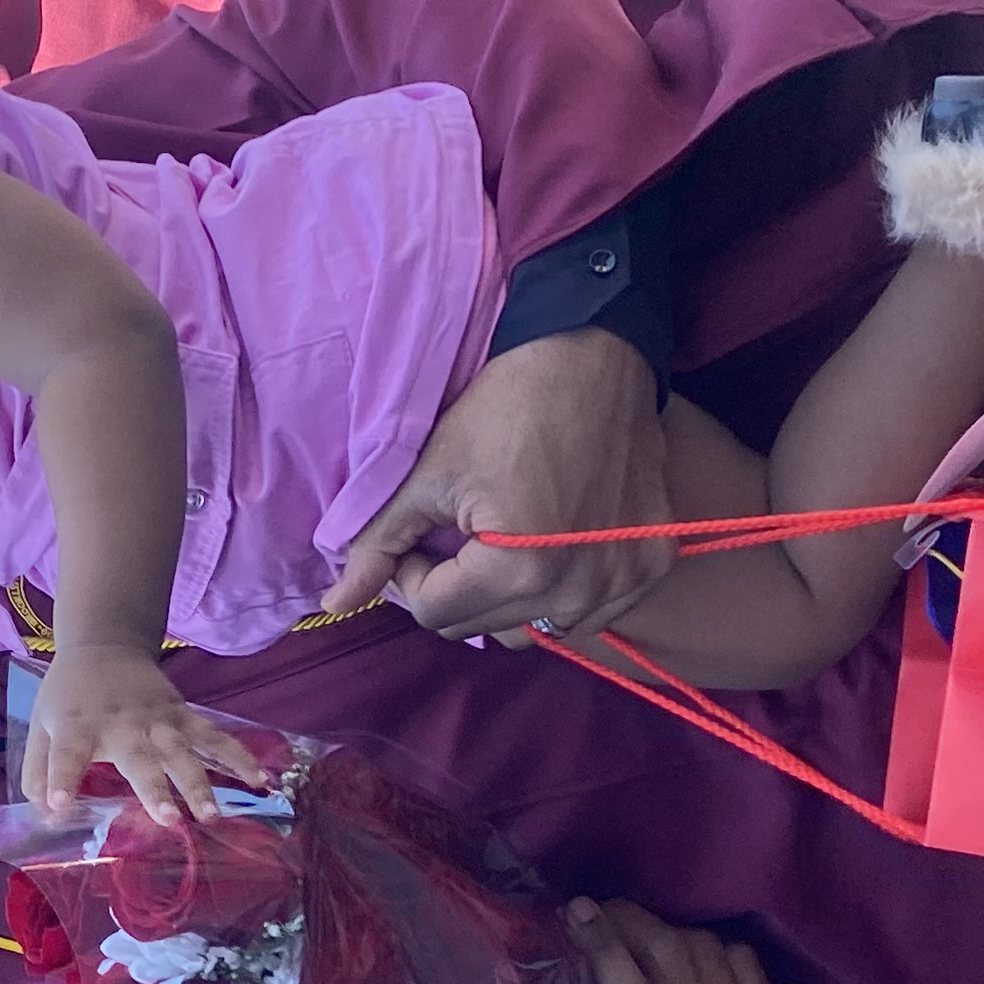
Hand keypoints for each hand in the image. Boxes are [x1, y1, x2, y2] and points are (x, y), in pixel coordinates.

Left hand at [21, 643, 271, 823]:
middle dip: (154, 789)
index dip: (61, 780)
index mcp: (77, 726)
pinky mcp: (183, 716)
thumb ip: (38, 771)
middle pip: (139, 759)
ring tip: (212, 815)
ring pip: (183, 752)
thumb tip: (47, 815)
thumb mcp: (41, 727)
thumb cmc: (69, 696)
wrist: (105, 646)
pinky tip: (262, 779)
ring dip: (200, 783)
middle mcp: (121, 724)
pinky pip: (214, 738)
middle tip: (167, 820)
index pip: (66, 756)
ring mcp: (158, 720)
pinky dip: (239, 757)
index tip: (60, 805)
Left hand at [321, 330, 676, 639]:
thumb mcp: (428, 472)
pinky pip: (588, 612)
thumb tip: (333, 602)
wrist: (595, 355)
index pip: (435, 615)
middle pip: (483, 628)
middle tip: (457, 530)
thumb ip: (377, 544)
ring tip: (502, 538)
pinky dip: (562, 591)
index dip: (413, 575)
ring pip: (535, 628)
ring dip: (507, 598)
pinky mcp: (650, 568)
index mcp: (518, 568)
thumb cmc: (506, 405)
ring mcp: (620, 583)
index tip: (421, 529)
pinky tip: (551, 542)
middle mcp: (575, 591)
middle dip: (457, 587)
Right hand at [489, 900, 784, 983]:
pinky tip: (678, 964)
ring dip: (663, 934)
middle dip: (628, 922)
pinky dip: (707, 950)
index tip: (575, 911)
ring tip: (632, 941)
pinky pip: (740, 959)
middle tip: (597, 914)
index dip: (601, 940)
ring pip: (705, 950)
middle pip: (670, 957)